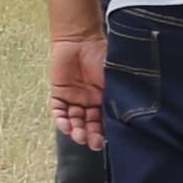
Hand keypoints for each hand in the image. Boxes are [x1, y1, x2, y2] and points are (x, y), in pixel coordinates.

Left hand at [50, 29, 104, 151]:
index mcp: (104, 98)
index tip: (105, 141)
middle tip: (91, 143)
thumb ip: (116, 97)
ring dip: (75, 129)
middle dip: (89, 134)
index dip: (103, 132)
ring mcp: (73, 97)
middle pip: (88, 123)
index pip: (104, 120)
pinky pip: (58, 110)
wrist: (81, 39)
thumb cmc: (102, 56)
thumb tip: (124, 117)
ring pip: (73, 119)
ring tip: (78, 136)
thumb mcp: (114, 79)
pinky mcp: (58, 92)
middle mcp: (89, 101)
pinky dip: (60, 119)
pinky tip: (65, 125)